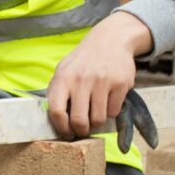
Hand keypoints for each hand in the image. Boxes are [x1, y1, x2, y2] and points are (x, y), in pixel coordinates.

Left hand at [45, 12, 151, 139]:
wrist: (110, 40)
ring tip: (95, 115)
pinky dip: (111, 112)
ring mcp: (101, 82)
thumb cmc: (83, 61)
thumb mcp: (64, 70)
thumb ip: (57, 92)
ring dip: (97, 123)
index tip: (66, 134)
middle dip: (81, 131)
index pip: (56, 111)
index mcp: (63, 78)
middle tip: (83, 131)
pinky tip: (108, 101)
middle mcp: (81, 80)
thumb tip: (54, 121)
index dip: (61, 128)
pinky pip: (113, 111)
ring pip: (98, 119)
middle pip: (79, 120)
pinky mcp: (120, 84)